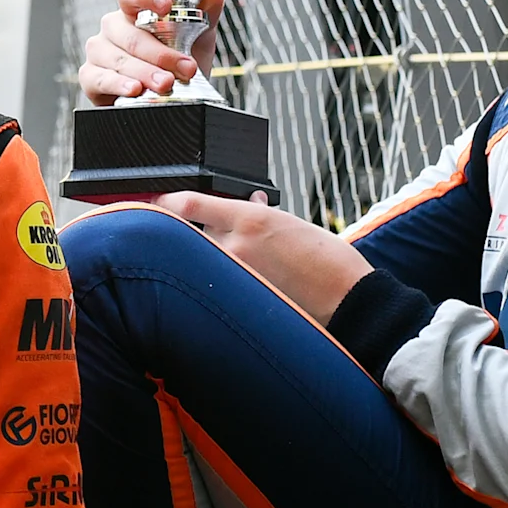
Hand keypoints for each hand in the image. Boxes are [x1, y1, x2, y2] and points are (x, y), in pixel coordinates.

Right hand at [79, 0, 227, 104]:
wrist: (171, 99)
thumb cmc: (178, 62)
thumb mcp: (199, 37)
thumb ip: (206, 13)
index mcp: (134, 10)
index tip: (167, 6)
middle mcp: (113, 27)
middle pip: (130, 34)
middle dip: (160, 54)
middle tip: (185, 68)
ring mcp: (99, 51)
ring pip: (119, 59)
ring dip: (145, 73)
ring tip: (167, 85)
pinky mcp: (90, 76)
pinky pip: (100, 78)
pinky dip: (119, 85)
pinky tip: (134, 89)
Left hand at [152, 190, 371, 324]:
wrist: (349, 300)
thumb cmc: (328, 261)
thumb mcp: (291, 224)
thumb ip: (259, 214)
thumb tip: (244, 202)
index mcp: (250, 219)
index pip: (186, 204)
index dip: (164, 203)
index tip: (158, 203)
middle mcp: (234, 246)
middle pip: (187, 235)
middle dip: (191, 235)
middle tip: (205, 239)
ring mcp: (233, 278)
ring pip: (200, 263)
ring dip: (205, 262)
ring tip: (235, 265)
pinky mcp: (236, 304)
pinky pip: (212, 289)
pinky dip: (215, 285)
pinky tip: (234, 289)